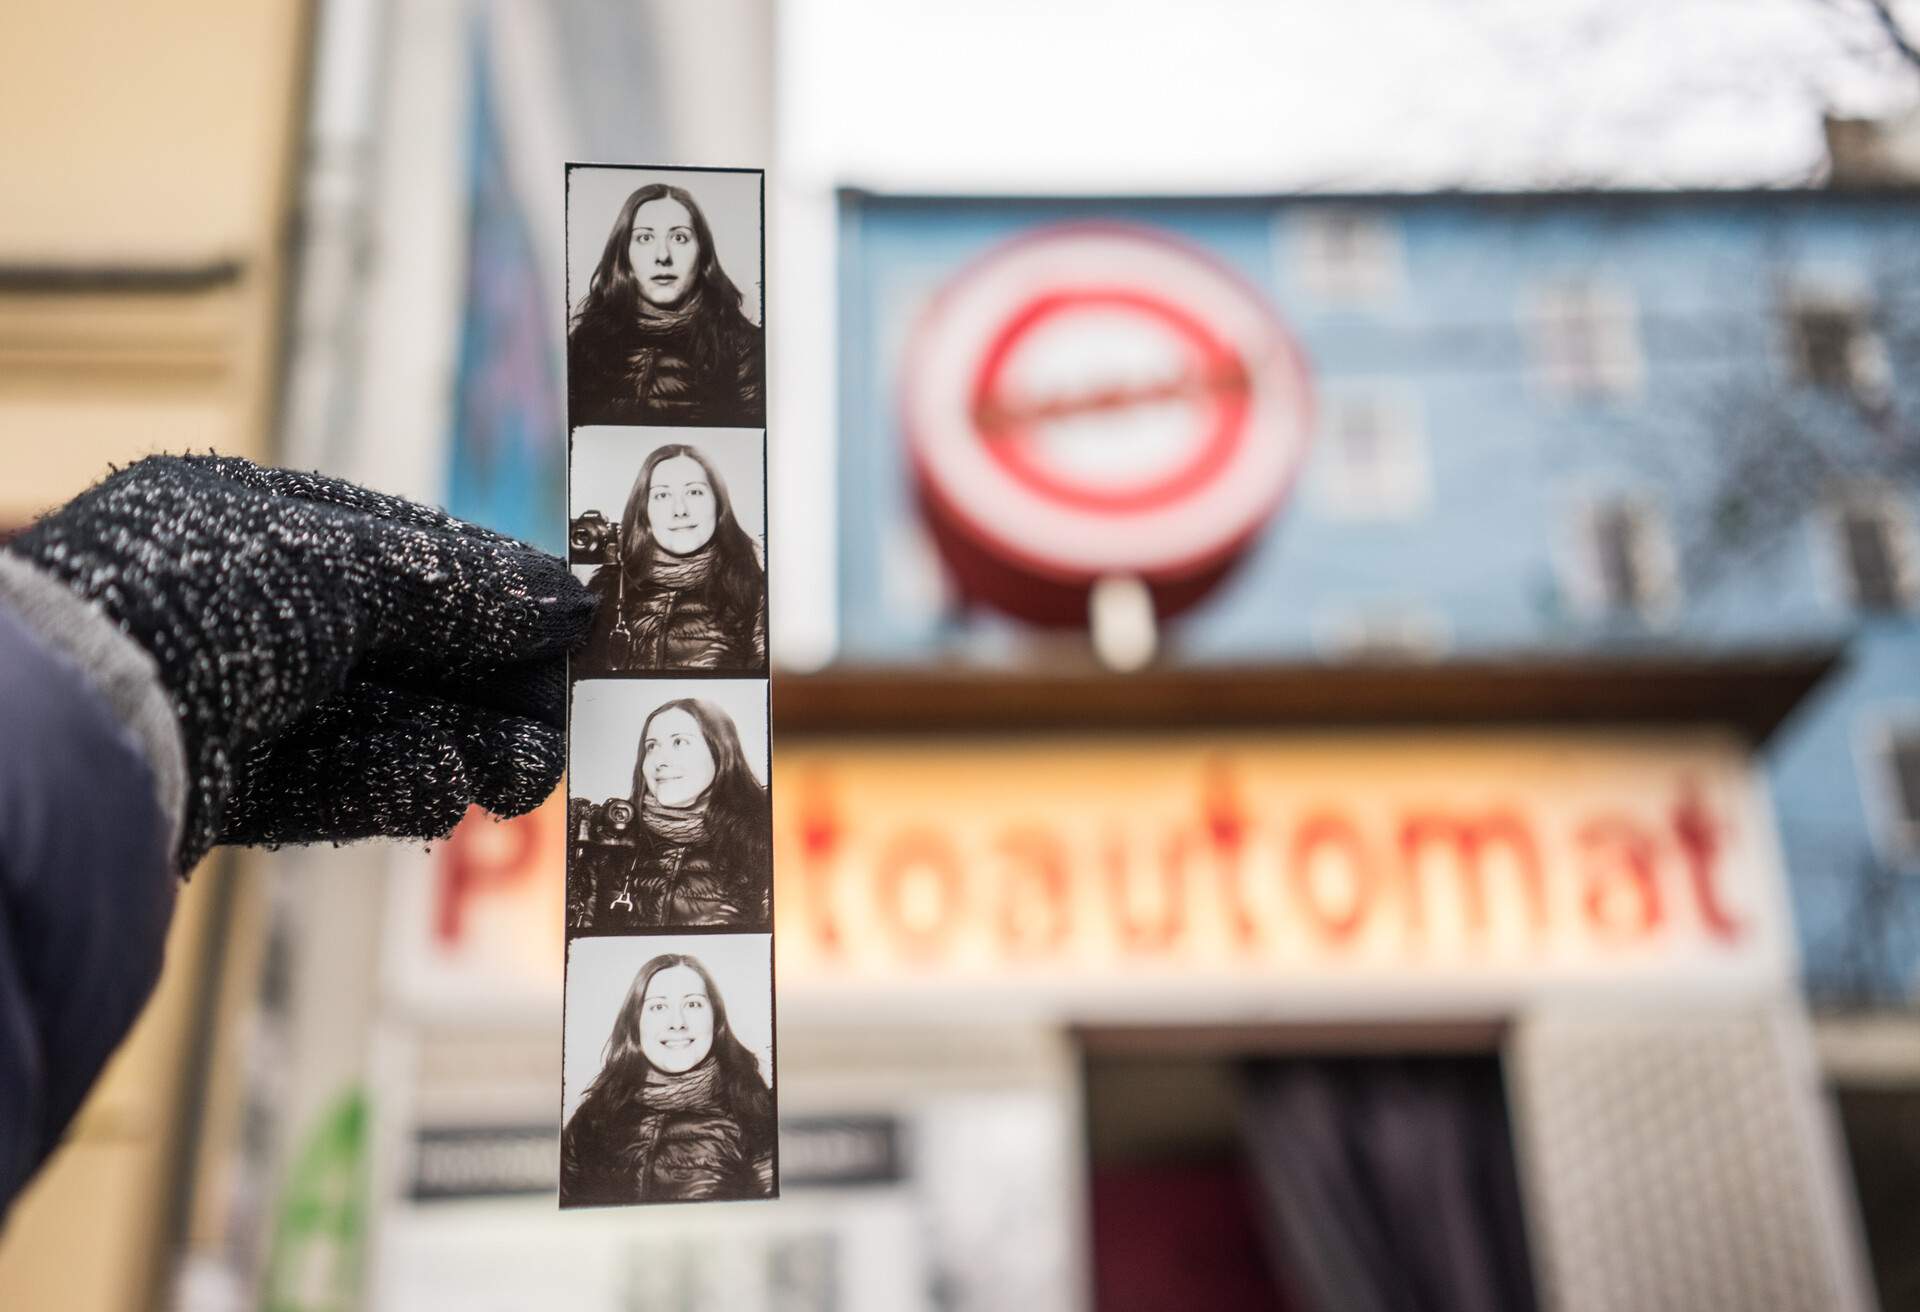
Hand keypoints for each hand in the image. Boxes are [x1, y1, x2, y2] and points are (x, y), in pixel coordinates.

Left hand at [7, 454, 592, 869]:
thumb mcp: (346, 567)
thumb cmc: (197, 607)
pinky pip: (322, 781)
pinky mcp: (208, 787)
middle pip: (397, 644)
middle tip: (558, 731)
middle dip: (488, 685)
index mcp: (247, 518)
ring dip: (457, 744)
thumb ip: (463, 585)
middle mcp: (233, 603)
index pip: (403, 551)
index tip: (571, 632)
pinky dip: (390, 783)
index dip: (494, 591)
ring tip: (523, 778)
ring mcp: (218, 699)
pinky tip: (445, 793)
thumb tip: (568, 599)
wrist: (67, 732)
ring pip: (369, 720)